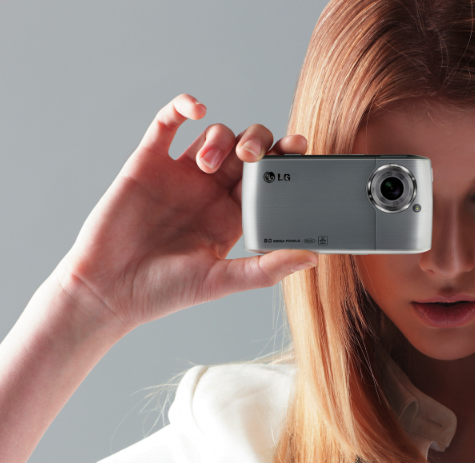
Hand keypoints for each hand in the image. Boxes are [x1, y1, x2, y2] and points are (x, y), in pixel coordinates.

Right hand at [53, 94, 317, 333]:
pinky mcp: (148, 163)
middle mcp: (211, 191)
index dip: (285, 158)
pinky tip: (195, 109)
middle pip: (247, 149)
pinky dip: (181, 108)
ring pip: (214, 134)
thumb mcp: (221, 281)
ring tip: (205, 165)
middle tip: (250, 156)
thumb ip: (266, 269)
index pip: (269, 177)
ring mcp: (181, 174)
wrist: (110, 289)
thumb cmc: (165, 291)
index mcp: (234, 214)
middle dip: (256, 142)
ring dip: (220, 138)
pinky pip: (166, 124)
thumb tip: (312, 257)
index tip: (297, 147)